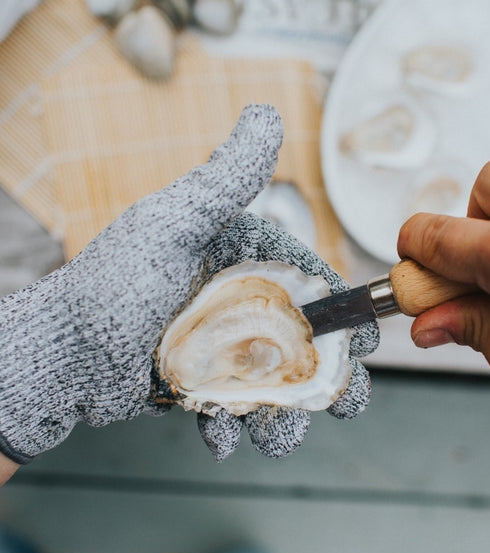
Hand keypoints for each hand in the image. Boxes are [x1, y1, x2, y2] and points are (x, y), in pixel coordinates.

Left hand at [0, 104, 377, 464]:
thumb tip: (267, 112)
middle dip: (324, 375)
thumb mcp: (174, 224)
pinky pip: (225, 407)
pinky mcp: (194, 382)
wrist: (58, 353)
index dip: (341, 310)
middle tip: (347, 403)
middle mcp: (231, 299)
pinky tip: (220, 439)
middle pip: (297, 338)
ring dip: (281, 414)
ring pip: (267, 381)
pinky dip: (228, 426)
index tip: (368, 339)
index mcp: (237, 258)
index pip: (305, 280)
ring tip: (278, 440)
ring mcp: (215, 344)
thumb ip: (226, 178)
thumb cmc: (114, 283)